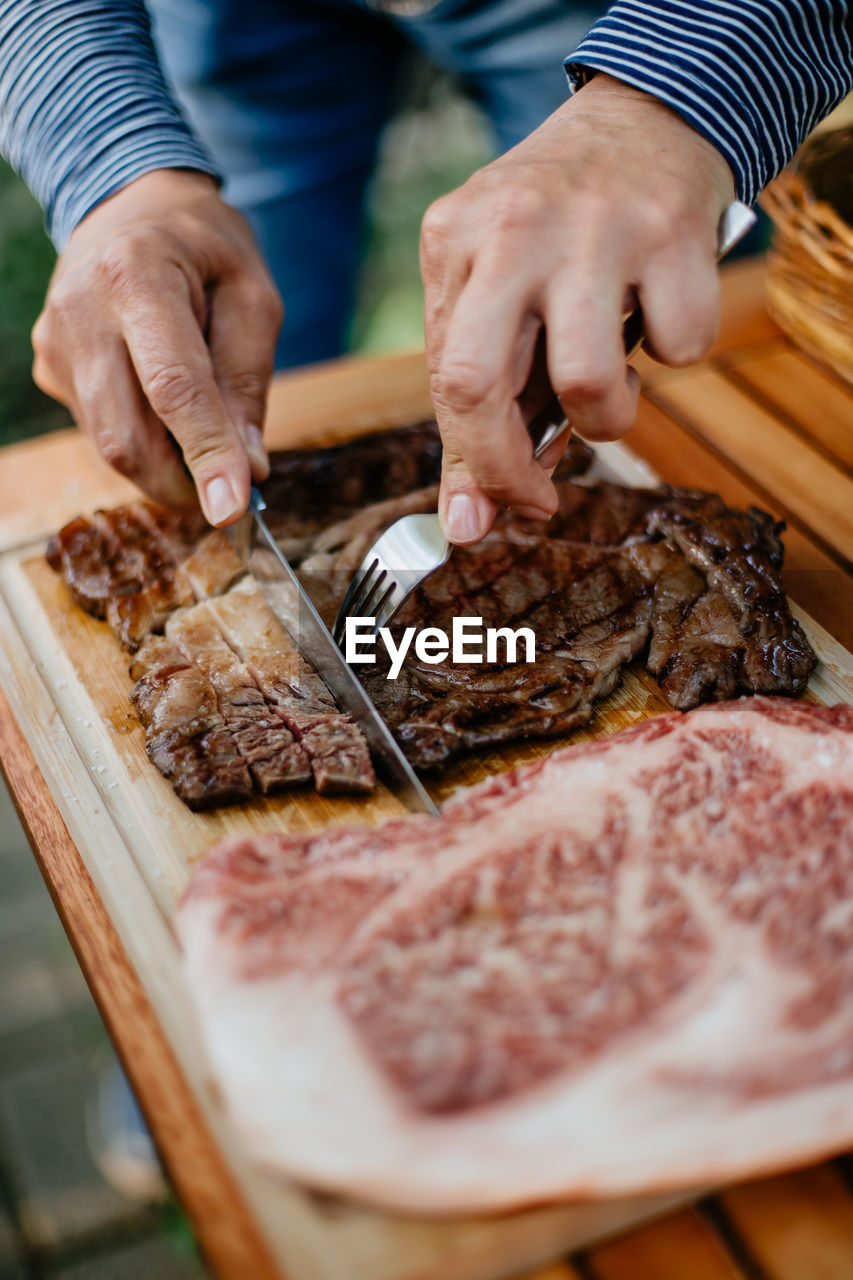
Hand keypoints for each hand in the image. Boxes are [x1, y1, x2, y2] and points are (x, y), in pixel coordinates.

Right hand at [32, 170, 282, 524]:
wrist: (130, 205)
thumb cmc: (204, 249)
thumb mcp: (252, 298)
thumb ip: (249, 383)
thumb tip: (248, 470)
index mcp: (137, 275)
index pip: (173, 387)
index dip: (205, 454)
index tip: (232, 509)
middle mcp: (80, 311)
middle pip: (127, 435)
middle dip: (182, 482)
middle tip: (229, 492)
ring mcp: (55, 342)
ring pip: (110, 444)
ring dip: (165, 466)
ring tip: (203, 438)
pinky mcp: (49, 366)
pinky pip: (101, 428)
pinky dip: (144, 440)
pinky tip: (164, 405)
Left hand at [420, 74, 735, 543]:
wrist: (645, 115)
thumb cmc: (560, 229)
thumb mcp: (497, 289)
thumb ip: (480, 399)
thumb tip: (469, 523)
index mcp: (455, 242)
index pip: (448, 380)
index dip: (473, 466)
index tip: (488, 516)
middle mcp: (512, 229)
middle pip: (480, 385)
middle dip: (506, 468)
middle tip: (537, 497)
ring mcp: (593, 227)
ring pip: (588, 383)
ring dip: (607, 417)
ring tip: (614, 381)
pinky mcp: (671, 230)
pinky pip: (681, 347)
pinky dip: (677, 351)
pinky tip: (660, 311)